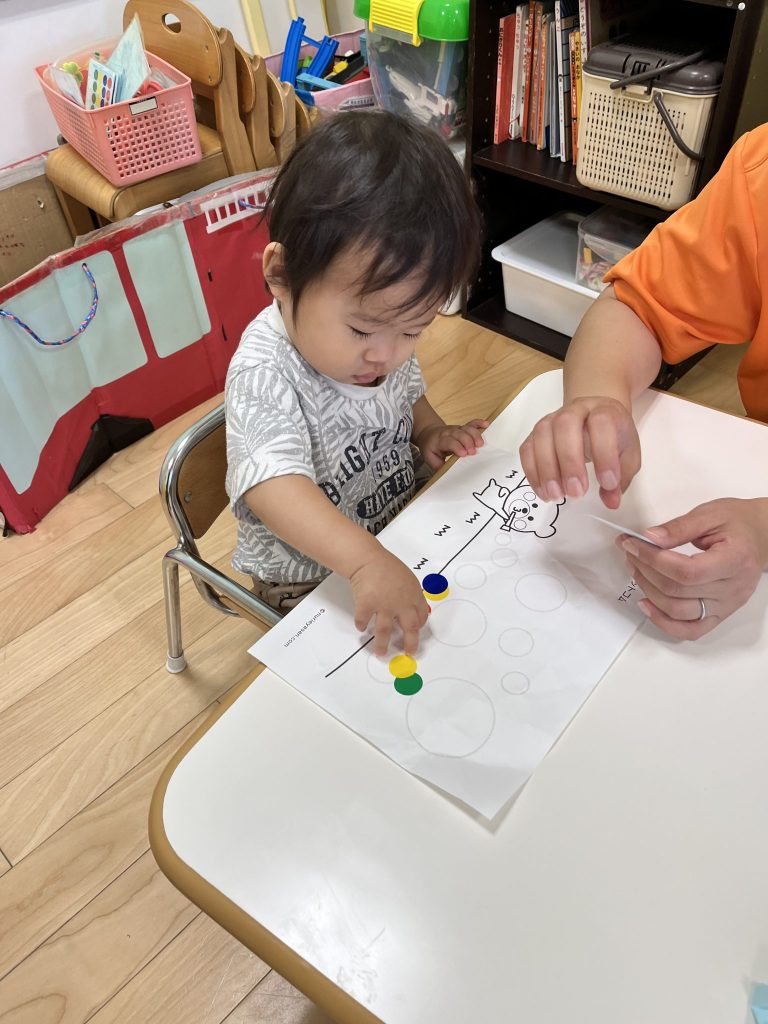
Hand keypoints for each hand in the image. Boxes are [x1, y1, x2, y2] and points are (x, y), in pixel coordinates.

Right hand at [348, 548, 429, 655]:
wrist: (367, 558)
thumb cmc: (386, 566)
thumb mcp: (407, 579)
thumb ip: (410, 595)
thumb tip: (409, 612)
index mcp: (413, 595)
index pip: (421, 616)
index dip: (418, 627)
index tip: (414, 633)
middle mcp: (401, 602)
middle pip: (409, 628)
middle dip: (410, 643)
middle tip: (408, 651)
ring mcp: (383, 605)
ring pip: (385, 631)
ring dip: (382, 644)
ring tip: (381, 652)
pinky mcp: (366, 605)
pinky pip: (363, 620)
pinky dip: (361, 625)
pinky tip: (361, 627)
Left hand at [417, 419, 488, 470]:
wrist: (429, 434)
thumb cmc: (431, 448)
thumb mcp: (430, 458)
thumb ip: (439, 466)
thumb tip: (450, 474)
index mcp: (440, 440)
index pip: (449, 442)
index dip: (457, 447)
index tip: (464, 454)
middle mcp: (449, 433)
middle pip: (460, 434)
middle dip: (468, 442)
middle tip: (473, 452)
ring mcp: (457, 429)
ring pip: (467, 428)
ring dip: (475, 435)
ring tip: (481, 444)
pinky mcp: (463, 428)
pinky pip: (472, 423)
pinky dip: (479, 423)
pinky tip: (486, 424)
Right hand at [520, 396, 640, 508]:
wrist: (594, 417)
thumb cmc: (613, 437)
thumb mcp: (627, 456)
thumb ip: (621, 477)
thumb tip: (611, 501)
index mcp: (605, 411)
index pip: (602, 423)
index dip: (604, 453)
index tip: (608, 483)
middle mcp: (576, 410)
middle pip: (565, 425)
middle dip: (570, 461)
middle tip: (577, 493)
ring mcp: (552, 419)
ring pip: (542, 435)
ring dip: (547, 469)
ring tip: (556, 496)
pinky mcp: (536, 433)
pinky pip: (527, 449)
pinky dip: (533, 472)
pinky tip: (544, 492)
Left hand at [620, 498, 767, 638]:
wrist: (761, 537)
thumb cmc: (737, 524)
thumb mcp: (709, 514)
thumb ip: (679, 527)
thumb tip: (649, 538)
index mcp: (735, 560)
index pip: (686, 571)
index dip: (652, 560)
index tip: (632, 544)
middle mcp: (733, 589)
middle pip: (678, 591)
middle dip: (645, 571)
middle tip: (630, 553)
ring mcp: (727, 606)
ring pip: (679, 612)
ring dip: (649, 592)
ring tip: (635, 570)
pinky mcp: (719, 615)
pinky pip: (690, 630)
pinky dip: (664, 623)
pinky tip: (646, 605)